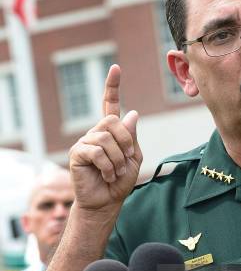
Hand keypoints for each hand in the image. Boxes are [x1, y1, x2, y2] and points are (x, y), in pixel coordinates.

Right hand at [69, 64, 142, 211]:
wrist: (106, 202)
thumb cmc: (120, 181)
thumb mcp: (134, 158)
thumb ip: (132, 137)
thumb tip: (131, 113)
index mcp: (110, 132)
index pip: (109, 105)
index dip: (112, 87)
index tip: (116, 68)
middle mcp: (95, 133)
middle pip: (112, 123)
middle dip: (125, 143)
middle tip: (126, 161)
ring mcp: (84, 142)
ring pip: (106, 139)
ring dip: (118, 159)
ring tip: (116, 172)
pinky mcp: (77, 154)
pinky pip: (96, 152)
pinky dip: (108, 166)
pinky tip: (107, 175)